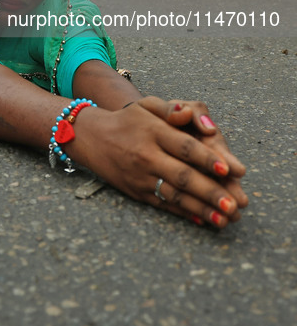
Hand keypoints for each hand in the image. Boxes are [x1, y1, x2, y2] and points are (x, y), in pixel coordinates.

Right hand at [74, 98, 247, 228]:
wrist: (90, 137)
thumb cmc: (127, 120)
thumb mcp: (146, 105)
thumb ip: (171, 108)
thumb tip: (189, 114)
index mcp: (153, 131)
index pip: (184, 146)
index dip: (207, 158)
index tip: (229, 169)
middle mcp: (147, 156)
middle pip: (182, 176)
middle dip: (210, 191)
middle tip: (233, 203)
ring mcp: (141, 177)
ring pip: (175, 195)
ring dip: (201, 209)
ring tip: (225, 219)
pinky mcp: (137, 192)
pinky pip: (163, 205)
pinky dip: (184, 214)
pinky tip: (203, 220)